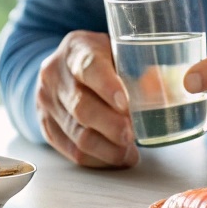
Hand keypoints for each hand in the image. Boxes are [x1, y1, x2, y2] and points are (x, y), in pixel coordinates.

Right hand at [34, 31, 137, 168]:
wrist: (62, 67)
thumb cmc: (101, 59)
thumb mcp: (118, 51)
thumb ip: (139, 69)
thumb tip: (160, 92)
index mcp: (76, 49)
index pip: (89, 67)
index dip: (107, 87)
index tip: (126, 104)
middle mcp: (55, 74)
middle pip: (81, 107)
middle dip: (110, 126)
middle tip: (132, 135)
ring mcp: (46, 101)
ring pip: (76, 133)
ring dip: (107, 149)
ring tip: (129, 154)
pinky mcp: (46, 125)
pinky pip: (70, 150)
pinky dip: (96, 158)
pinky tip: (115, 157)